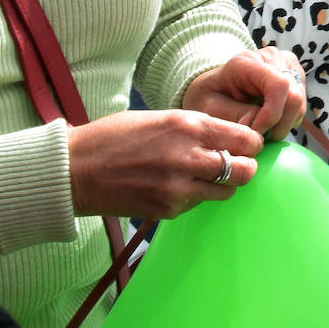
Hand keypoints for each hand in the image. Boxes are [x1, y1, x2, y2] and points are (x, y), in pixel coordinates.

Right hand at [68, 108, 262, 218]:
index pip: (243, 138)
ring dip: (224, 185)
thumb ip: (195, 127)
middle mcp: (188, 155)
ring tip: (210, 177)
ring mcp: (178, 186)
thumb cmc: (116, 136)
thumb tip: (227, 136)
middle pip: (243, 170)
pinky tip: (180, 186)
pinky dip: (196, 196)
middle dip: (246, 167)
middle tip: (239, 165)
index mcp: (187, 124)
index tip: (249, 145)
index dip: (251, 143)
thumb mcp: (161, 117)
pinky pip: (197, 204)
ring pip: (226, 191)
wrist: (77, 169)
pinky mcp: (167, 210)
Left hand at [183, 48, 306, 140]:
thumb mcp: (209, 107)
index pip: (278, 85)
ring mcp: (286, 66)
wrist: (215, 87)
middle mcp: (273, 58)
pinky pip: (300, 106)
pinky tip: (269, 123)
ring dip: (284, 124)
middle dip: (280, 124)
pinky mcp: (294, 78)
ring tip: (263, 131)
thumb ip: (233, 115)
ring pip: (300, 103)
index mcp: (249, 62)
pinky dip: (287, 120)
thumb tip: (257, 127)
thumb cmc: (209, 97)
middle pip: (294, 95)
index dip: (272, 115)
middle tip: (261, 138)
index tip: (257, 134)